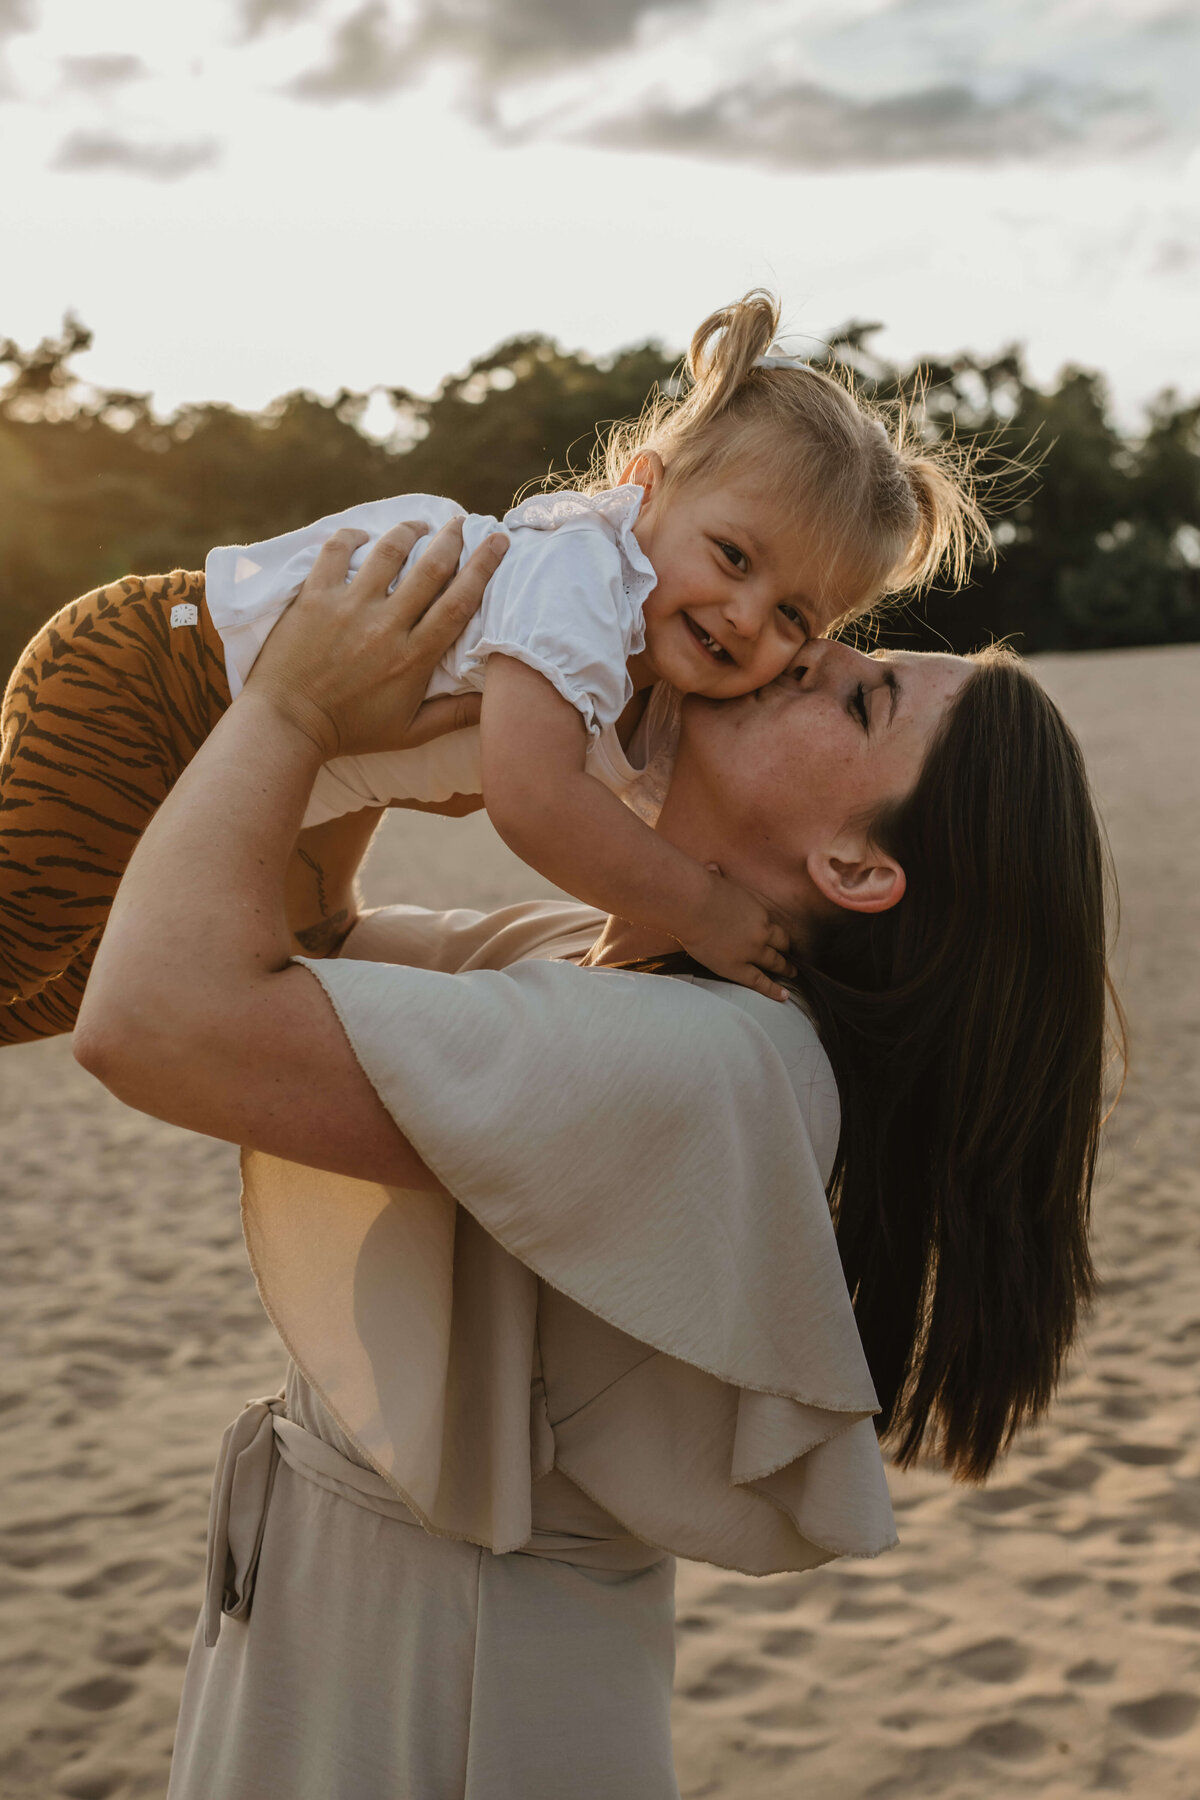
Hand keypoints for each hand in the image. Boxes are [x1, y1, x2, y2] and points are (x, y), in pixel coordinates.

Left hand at [245, 518, 505, 760]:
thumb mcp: (410, 732)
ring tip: (418, 526)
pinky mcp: (315, 597)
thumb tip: (495, 703)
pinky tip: (363, 535)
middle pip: (431, 567)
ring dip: (408, 531)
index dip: (483, 566)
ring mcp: (348, 607)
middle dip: (453, 537)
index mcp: (414, 656)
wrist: (287, 724)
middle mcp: (386, 625)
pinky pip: (337, 551)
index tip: (497, 541)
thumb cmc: (351, 731)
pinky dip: (352, 536)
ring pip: (388, 551)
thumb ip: (455, 715)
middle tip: (462, 522)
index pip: (460, 601)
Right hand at [676, 866, 795, 1002]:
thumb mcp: (717, 881)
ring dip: (785, 969)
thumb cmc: (700, 890)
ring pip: (775, 963)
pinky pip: (760, 981)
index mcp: (758, 913)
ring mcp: (751, 952)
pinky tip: (784, 996)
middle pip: (780, 946)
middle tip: (794, 961)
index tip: (781, 941)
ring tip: (792, 975)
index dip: (778, 937)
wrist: (693, 904)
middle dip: (787, 954)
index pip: (774, 928)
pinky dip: (773, 990)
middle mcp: (761, 933)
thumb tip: (712, 869)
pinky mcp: (736, 967)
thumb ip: (719, 878)